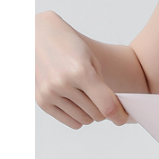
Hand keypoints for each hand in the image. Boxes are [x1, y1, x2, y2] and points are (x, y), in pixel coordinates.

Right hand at [35, 11, 129, 127]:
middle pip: (97, 115)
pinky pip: (71, 122)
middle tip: (101, 98)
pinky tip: (77, 103)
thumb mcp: (92, 60)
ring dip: (91, 113)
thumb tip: (114, 113)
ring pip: (85, 120)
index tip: (123, 118)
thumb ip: (103, 87)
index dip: (119, 116)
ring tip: (87, 97)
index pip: (107, 106)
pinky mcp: (41, 100)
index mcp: (80, 71)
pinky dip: (78, 117)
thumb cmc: (68, 46)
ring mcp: (50, 93)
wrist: (35, 35)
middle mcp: (63, 84)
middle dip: (104, 109)